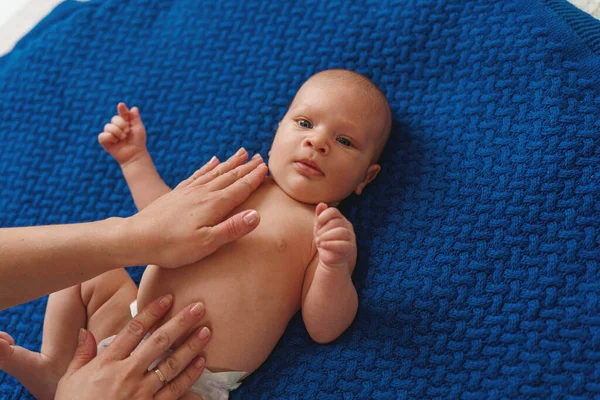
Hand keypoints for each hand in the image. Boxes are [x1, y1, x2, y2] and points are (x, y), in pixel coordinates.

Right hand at [55, 295, 210, 399]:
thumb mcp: (69, 381)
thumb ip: (81, 354)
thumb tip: (84, 331)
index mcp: (107, 363)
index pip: (134, 330)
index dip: (152, 311)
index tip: (168, 298)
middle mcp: (126, 374)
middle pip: (159, 342)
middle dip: (180, 322)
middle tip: (199, 307)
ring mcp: (140, 393)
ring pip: (172, 365)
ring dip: (191, 347)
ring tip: (206, 331)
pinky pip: (175, 391)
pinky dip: (189, 377)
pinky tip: (201, 363)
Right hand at [98, 102, 147, 165]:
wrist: (135, 154)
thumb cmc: (138, 142)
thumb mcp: (138, 128)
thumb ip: (135, 118)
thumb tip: (133, 108)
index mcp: (125, 122)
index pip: (122, 113)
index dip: (121, 109)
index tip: (121, 105)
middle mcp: (116, 127)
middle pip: (114, 119)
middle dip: (121, 124)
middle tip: (127, 132)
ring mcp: (110, 134)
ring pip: (107, 126)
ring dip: (117, 132)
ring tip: (123, 138)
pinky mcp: (105, 141)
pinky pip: (102, 136)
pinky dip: (109, 137)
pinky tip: (115, 142)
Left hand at [125, 148, 268, 267]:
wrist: (136, 238)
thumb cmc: (173, 246)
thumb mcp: (207, 243)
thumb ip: (232, 229)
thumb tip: (257, 215)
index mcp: (214, 205)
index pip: (240, 188)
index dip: (254, 178)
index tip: (266, 167)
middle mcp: (203, 193)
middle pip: (230, 176)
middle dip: (247, 167)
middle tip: (260, 156)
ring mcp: (189, 191)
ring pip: (215, 172)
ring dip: (230, 162)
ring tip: (242, 152)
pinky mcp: (177, 193)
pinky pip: (197, 174)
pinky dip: (208, 166)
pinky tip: (212, 161)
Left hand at [314, 203, 355, 269]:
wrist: (329, 258)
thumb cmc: (324, 241)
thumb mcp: (319, 228)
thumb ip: (320, 215)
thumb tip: (321, 204)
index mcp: (340, 219)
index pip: (333, 211)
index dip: (324, 216)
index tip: (318, 223)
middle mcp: (347, 226)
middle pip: (336, 222)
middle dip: (323, 229)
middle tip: (317, 238)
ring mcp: (351, 237)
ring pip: (340, 232)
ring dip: (326, 236)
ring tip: (319, 242)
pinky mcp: (351, 248)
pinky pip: (342, 244)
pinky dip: (330, 244)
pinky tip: (323, 246)